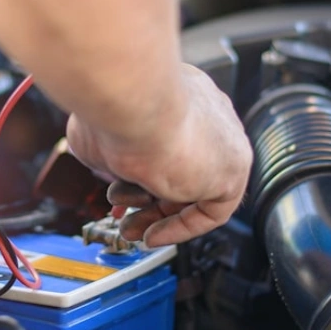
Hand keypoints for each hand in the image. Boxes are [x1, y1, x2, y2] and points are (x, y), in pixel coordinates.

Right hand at [67, 64, 251, 246]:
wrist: (133, 103)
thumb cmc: (113, 110)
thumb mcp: (98, 135)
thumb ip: (107, 152)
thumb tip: (102, 165)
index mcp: (175, 95)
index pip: (164, 141)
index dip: (134, 172)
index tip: (113, 189)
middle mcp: (202, 112)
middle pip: (179, 167)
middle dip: (145, 198)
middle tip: (121, 215)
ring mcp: (221, 139)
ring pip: (192, 189)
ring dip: (157, 216)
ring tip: (129, 229)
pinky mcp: (232, 169)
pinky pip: (211, 210)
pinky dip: (181, 227)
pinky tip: (152, 234)